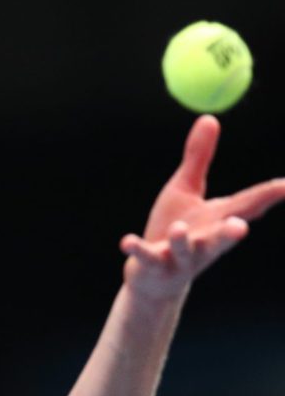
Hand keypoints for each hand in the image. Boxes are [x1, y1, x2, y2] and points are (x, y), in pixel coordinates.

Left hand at [120, 115, 284, 300]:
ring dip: (182, 240)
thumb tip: (210, 117)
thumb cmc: (172, 230)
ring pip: (184, 250)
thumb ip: (198, 158)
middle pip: (220, 237)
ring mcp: (178, 257)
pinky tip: (126, 242)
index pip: (247, 206)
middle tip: (241, 228)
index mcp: (216, 221)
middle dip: (230, 233)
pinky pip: (146, 257)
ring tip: (179, 228)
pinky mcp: (154, 266)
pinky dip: (138, 250)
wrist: (152, 278)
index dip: (268, 196)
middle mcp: (203, 242)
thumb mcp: (185, 190)